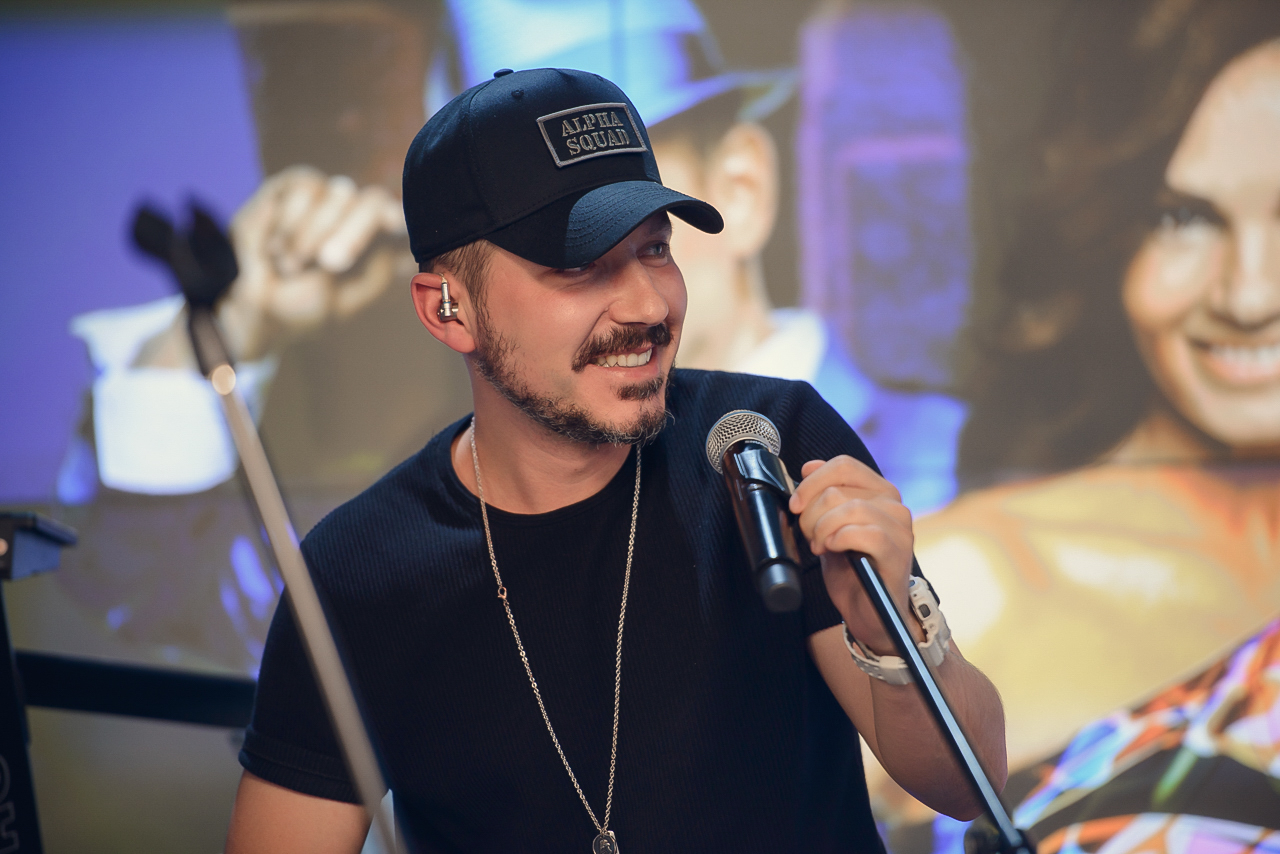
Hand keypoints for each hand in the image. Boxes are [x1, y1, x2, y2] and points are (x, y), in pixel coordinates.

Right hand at [220, 166, 408, 360]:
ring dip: (311, 235)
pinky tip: (274, 250)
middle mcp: (357, 216)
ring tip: (290, 267)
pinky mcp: (292, 187)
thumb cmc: (304, 308)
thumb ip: (379, 267)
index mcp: (380, 243)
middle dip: (352, 233)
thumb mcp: (349, 296)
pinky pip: (306, 187)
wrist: (250, 309)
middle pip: (374, 200)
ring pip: (339, 192)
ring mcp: (327, 199)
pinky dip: (290, 223)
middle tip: (328, 264)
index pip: (405, 218)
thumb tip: (408, 239)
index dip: (404, 216)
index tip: (396, 225)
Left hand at [788, 455, 916, 654]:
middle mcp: (894, 504)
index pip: (843, 465)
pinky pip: (863, 532)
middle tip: (809, 537)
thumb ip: (823, 496)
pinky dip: (839, 539)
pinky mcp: (898, 551)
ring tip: (820, 546)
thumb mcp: (829, 526)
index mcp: (879, 491)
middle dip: (811, 514)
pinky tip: (834, 550)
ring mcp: (900, 527)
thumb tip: (809, 466)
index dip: (812, 482)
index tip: (796, 504)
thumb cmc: (850, 569)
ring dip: (822, 529)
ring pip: (849, 508)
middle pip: (838, 489)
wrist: (868, 611)